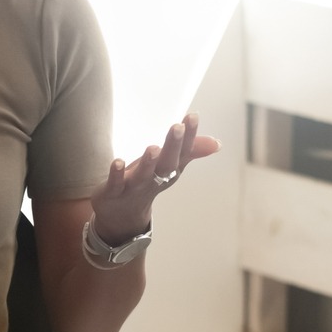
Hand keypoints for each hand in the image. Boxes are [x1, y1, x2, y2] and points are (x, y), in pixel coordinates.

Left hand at [90, 114, 221, 242]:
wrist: (121, 215)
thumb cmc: (145, 182)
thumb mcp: (168, 166)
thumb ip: (190, 151)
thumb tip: (217, 143)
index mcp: (169, 171)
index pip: (182, 153)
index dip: (189, 137)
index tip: (193, 117)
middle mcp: (154, 179)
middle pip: (166, 164)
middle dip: (173, 146)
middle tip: (178, 127)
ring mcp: (134, 187)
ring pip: (143, 175)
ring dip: (148, 162)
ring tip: (153, 148)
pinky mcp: (113, 192)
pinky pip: (116, 183)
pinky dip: (117, 174)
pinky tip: (118, 162)